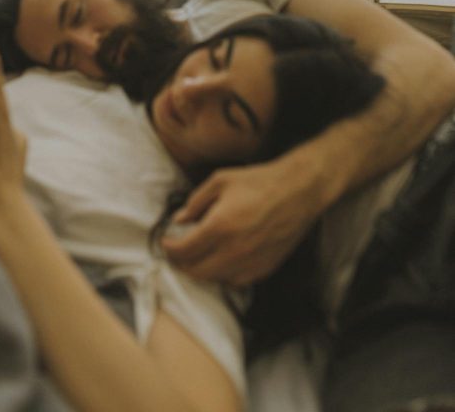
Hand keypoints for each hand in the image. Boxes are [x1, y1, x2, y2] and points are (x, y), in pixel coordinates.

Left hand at [161, 159, 319, 286]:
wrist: (298, 192)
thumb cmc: (259, 182)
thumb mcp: (220, 180)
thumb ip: (196, 201)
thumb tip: (179, 220)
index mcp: (219, 226)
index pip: (184, 250)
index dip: (169, 249)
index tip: (164, 243)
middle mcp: (234, 250)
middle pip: (196, 271)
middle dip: (180, 263)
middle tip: (176, 253)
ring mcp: (251, 263)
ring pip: (215, 280)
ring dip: (200, 271)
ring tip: (195, 257)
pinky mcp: (265, 268)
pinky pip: (236, 282)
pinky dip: (222, 276)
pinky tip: (220, 262)